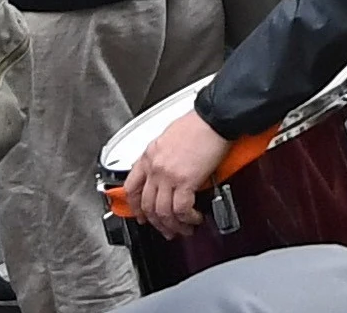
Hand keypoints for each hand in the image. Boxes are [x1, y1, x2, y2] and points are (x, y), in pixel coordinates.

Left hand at [122, 102, 235, 233]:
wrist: (215, 118)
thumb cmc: (199, 123)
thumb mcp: (169, 136)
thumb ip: (162, 155)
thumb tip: (167, 170)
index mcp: (149, 155)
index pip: (132, 187)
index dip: (135, 206)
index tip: (141, 215)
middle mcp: (155, 167)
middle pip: (147, 204)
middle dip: (156, 222)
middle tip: (165, 228)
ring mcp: (168, 175)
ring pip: (161, 211)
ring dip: (172, 225)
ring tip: (182, 229)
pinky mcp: (185, 181)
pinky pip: (180, 209)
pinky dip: (187, 218)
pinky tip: (193, 219)